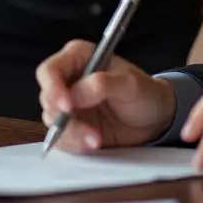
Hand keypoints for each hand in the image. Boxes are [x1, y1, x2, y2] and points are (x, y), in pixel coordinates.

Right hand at [35, 39, 176, 151]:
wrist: (155, 118)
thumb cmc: (144, 92)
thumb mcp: (129, 84)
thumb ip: (102, 84)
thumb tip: (76, 95)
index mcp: (79, 58)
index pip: (51, 70)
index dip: (53, 87)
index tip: (68, 105)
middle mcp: (69, 80)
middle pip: (47, 98)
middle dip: (64, 117)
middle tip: (87, 129)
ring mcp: (69, 106)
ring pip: (53, 121)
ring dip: (73, 133)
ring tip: (96, 139)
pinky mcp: (72, 127)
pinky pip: (61, 138)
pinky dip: (75, 144)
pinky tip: (93, 143)